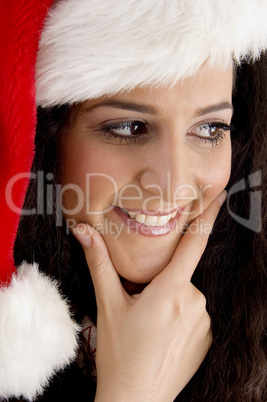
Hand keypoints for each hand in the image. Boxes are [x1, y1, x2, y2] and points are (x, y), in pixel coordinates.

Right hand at [73, 191, 226, 401]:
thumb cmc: (120, 354)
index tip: (217, 195)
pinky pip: (193, 314)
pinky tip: (162, 336)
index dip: (206, 216)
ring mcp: (204, 322)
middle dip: (160, 282)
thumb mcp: (108, 304)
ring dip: (168, 300)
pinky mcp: (208, 338)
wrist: (135, 401)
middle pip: (178, 275)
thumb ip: (99, 262)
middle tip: (139, 304)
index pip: (194, 243)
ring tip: (149, 326)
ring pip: (185, 295)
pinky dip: (179, 317)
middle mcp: (195, 302)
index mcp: (172, 289)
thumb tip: (83, 231)